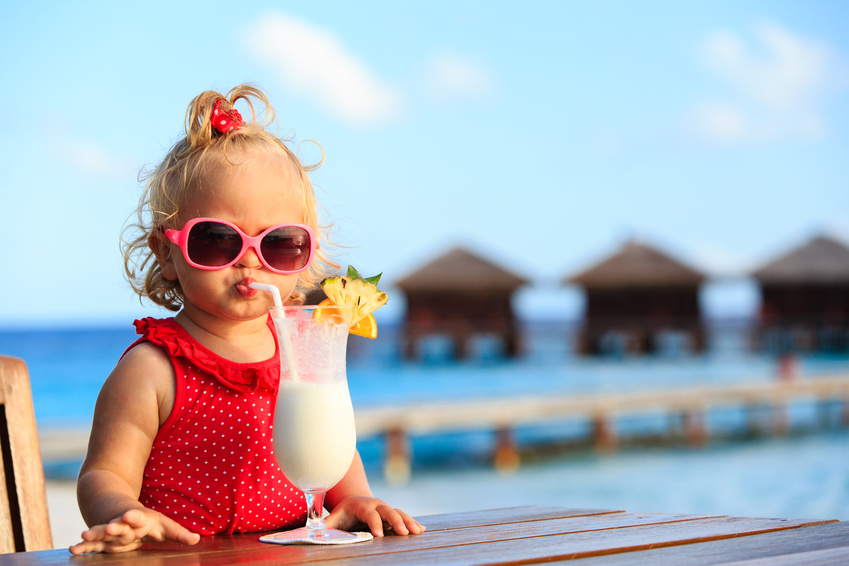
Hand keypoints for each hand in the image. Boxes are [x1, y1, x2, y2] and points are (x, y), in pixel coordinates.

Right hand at [68, 508, 200, 553]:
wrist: (123, 512)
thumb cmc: (149, 523)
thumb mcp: (165, 526)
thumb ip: (178, 534)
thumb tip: (197, 540)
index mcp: (140, 519)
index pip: (138, 516)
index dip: (135, 516)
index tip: (131, 514)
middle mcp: (123, 524)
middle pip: (118, 524)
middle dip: (114, 525)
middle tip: (110, 526)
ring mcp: (110, 532)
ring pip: (101, 533)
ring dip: (94, 534)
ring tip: (84, 536)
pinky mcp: (101, 542)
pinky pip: (91, 545)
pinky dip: (82, 547)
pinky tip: (72, 550)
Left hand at [324, 496, 424, 536]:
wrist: (355, 500)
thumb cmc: (342, 514)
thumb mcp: (332, 519)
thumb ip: (323, 527)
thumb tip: (306, 534)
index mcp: (361, 506)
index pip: (369, 514)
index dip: (374, 524)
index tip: (379, 536)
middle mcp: (375, 505)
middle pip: (388, 511)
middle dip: (396, 521)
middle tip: (404, 533)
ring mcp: (385, 508)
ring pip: (399, 512)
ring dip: (408, 521)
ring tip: (418, 531)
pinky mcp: (392, 513)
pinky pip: (404, 516)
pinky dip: (412, 522)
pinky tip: (421, 530)